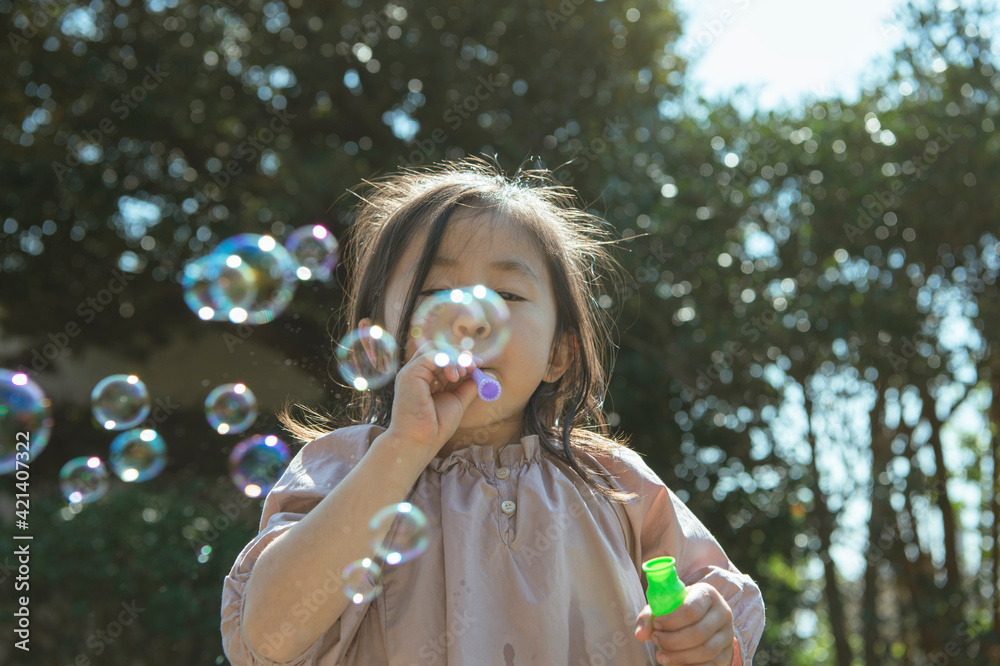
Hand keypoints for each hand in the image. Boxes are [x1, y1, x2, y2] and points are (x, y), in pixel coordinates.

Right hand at [383, 341, 480, 457]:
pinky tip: (455, 375)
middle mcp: (417, 374)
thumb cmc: (436, 427)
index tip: (478, 364)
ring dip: (454, 356)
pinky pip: (430, 355)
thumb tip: (489, 375)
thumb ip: (469, 386)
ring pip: (435, 350)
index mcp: (427, 380)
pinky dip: (447, 360)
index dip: (462, 358)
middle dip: (460, 354)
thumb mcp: (458, 401)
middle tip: (476, 364)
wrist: (420, 441)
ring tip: (465, 371)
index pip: (444, 359)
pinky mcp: (409, 374)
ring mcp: (412, 373)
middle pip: (439, 350)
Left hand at [634, 582, 734, 664]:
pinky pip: (712, 665)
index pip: (691, 610)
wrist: (704, 617)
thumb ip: (651, 616)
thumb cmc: (680, 609)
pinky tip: (675, 664)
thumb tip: (640, 635)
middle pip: (698, 633)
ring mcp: (727, 635)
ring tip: (661, 656)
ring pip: (706, 651)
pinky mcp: (727, 653)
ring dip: (680, 657)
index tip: (657, 625)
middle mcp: (722, 613)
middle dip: (672, 641)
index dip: (671, 621)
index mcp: (707, 594)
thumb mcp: (667, 605)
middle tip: (656, 641)